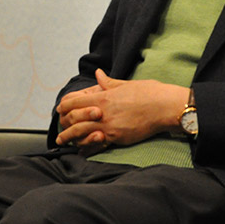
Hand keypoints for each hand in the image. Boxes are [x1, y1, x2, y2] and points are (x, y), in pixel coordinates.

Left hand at [55, 69, 188, 153]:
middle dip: (64, 123)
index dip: (64, 106)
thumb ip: (108, 82)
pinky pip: (97, 144)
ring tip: (62, 141)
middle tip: (59, 127)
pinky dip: (87, 147)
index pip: (74, 102)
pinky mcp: (118, 138)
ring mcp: (109, 127)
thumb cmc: (149, 93)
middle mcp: (102, 112)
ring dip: (70, 137)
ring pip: (82, 133)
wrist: (165, 107)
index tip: (60, 109)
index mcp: (102, 97)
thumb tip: (98, 74)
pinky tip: (81, 149)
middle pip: (73, 119)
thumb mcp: (126, 84)